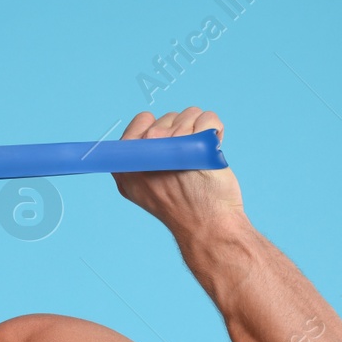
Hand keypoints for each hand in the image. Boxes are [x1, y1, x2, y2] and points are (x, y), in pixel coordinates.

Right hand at [112, 108, 243, 234]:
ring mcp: (170, 147)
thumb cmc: (178, 207)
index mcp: (126, 163)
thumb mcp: (141, 188)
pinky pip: (208, 118)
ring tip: (199, 155)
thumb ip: (138, 159)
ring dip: (199, 131)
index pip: (142, 120)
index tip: (166, 148)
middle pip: (167, 117)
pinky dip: (214, 129)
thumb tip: (150, 135)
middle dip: (181, 131)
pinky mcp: (197, 143)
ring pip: (189, 114)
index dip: (157, 128)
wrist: (206, 227)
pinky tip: (211, 149)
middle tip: (186, 159)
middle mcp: (144, 153)